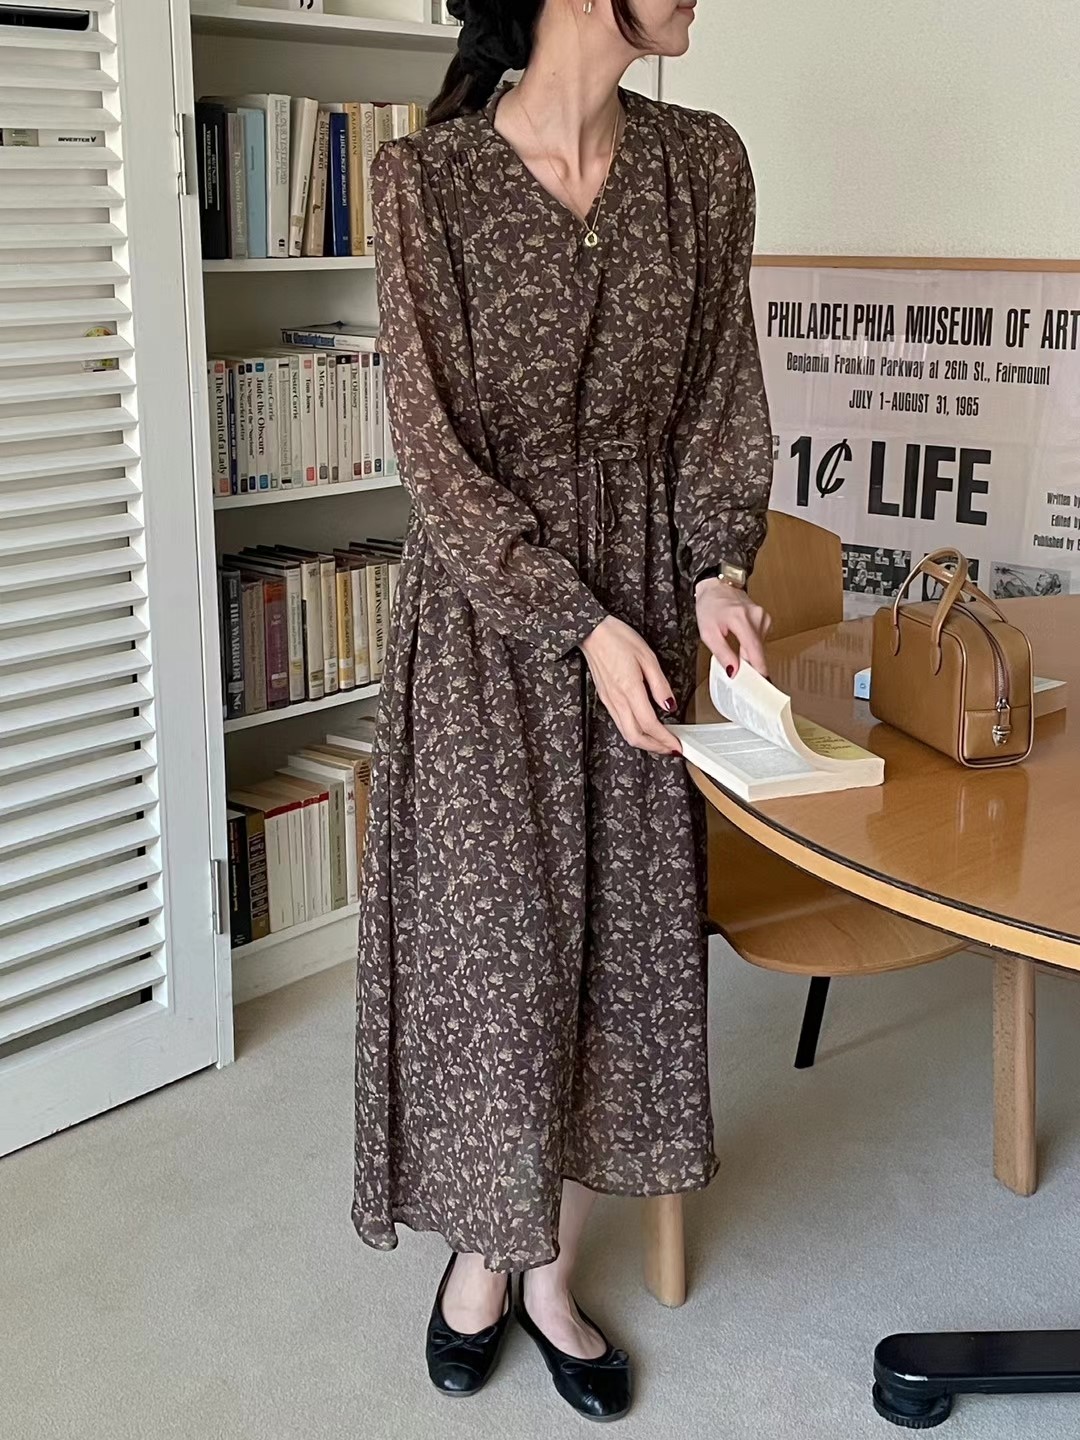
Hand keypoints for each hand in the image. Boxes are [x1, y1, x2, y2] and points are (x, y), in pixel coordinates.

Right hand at [579, 617, 681, 755]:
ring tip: (660, 741)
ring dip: (645, 742)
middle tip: (670, 749)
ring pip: (626, 733)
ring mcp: (609, 701)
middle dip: (654, 748)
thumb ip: (659, 685)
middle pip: (635, 737)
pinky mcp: (605, 698)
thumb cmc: (617, 638)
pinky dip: (635, 732)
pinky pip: (620, 723)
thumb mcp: (647, 657)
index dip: (665, 739)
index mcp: (629, 689)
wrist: (592, 632)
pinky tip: (644, 727)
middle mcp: (616, 700)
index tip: (676, 744)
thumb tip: (669, 704)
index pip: (649, 724)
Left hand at [696, 579, 770, 676]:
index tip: (761, 685)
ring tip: (736, 653)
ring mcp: (763, 616)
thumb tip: (734, 671)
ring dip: (748, 654)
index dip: (758, 670)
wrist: (717, 585)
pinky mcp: (765, 618)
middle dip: (750, 665)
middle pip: (758, 651)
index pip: (754, 650)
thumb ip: (722, 653)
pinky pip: (759, 640)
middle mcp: (756, 616)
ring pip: (759, 647)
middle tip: (741, 677)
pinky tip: (741, 642)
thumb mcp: (708, 633)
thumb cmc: (710, 606)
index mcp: (741, 619)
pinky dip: (751, 645)